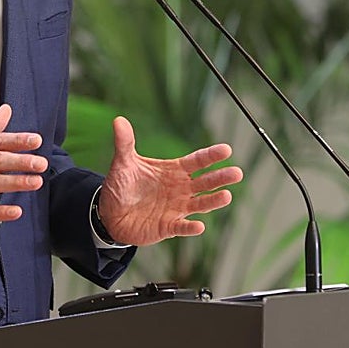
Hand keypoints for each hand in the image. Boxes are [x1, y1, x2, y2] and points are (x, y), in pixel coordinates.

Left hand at [97, 116, 242, 246]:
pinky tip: (199, 226)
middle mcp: (180, 189)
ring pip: (200, 204)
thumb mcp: (123, 162)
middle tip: (237, 173)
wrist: (111, 214)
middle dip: (221, 177)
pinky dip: (190, 227)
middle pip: (205, 182)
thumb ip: (125, 142)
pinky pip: (182, 227)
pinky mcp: (168, 226)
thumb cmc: (122, 186)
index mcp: (174, 171)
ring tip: (227, 196)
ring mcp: (176, 208)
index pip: (197, 161)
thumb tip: (119, 120)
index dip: (211, 156)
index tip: (227, 150)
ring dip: (213, 201)